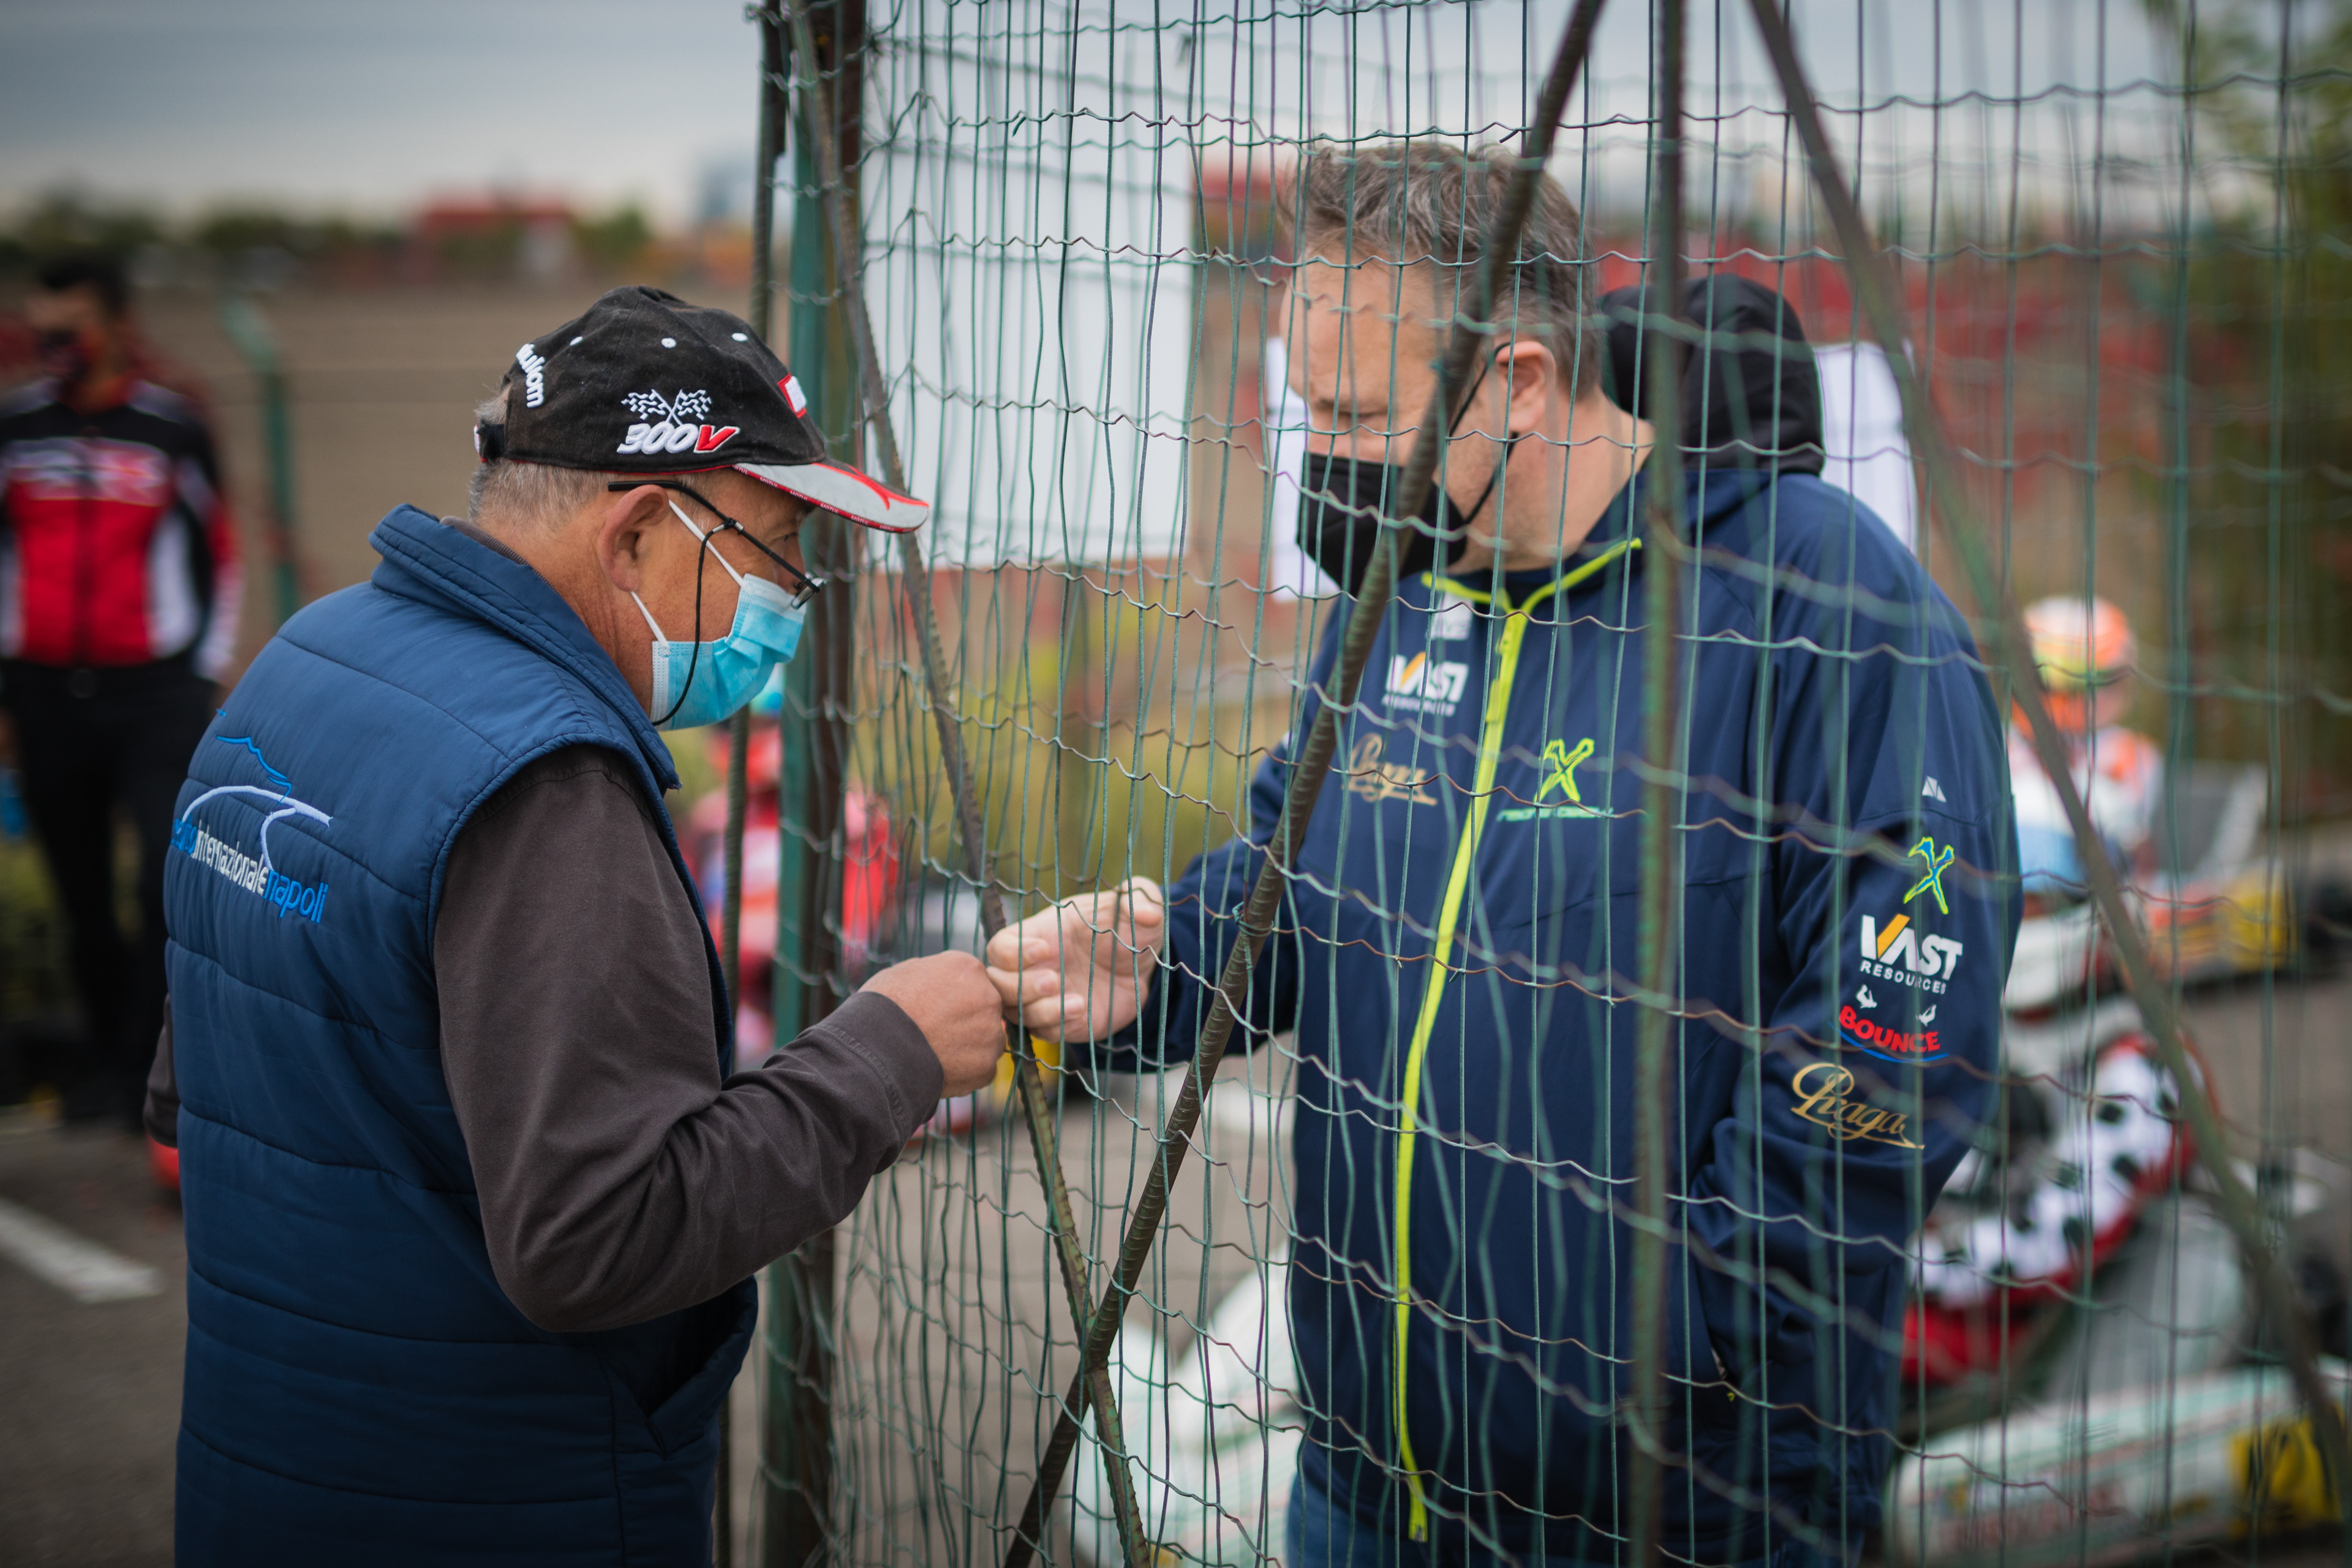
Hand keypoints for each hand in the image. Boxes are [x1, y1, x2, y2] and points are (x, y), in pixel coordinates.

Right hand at [858, 952, 1005, 1097]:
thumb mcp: (907, 971)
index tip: (937, 1009)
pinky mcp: (986, 1066)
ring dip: (969, 1047)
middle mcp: (988, 997)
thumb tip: (940, 981)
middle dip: (967, 1021)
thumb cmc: (883, 1007)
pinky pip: (982, 1069)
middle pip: (985, 1010)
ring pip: (987, 1040)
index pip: (974, 981)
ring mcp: (990, 1033)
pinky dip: (966, 1073)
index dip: (955, 997)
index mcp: (969, 968)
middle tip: (938, 1033)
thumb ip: (936, 974)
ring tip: (937, 1054)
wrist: (876, 1048)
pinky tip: (941, 1071)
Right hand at [984, 878, 1165, 1042]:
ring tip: (1077, 1002)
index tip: (1044, 950)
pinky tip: (1083, 1012)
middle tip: (1054, 980)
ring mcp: (1045, 999)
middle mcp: (1034, 969)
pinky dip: (1058, 1026)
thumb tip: (1148, 910)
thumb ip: (1138, 900)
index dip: (1012, 952)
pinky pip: (1044, 1032)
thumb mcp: (1136, 908)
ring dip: (1040, 1010)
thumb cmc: (1128, 929)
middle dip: (1020, 985)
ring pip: (1016, 1013)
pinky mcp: (1062, 1023)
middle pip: (998, 984)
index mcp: (1040, 935)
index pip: (1001, 946)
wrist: (1145, 967)